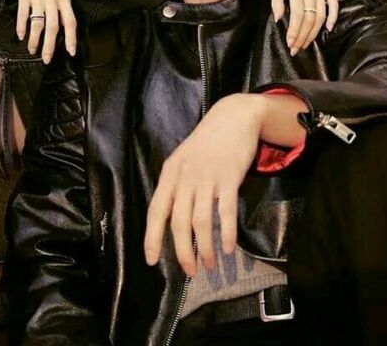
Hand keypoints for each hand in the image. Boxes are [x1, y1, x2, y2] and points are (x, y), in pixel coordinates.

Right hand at [14, 0, 76, 62]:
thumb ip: (62, 6)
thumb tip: (63, 26)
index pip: (71, 21)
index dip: (72, 38)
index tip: (71, 52)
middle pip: (53, 27)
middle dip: (50, 46)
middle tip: (47, 59)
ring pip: (37, 23)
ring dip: (34, 40)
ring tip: (32, 50)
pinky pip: (23, 14)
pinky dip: (22, 27)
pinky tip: (20, 36)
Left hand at [144, 94, 264, 275]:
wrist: (234, 116)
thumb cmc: (208, 141)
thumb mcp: (184, 159)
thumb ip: (177, 185)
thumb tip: (172, 218)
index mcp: (170, 173)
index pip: (156, 210)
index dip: (152, 237)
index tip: (151, 261)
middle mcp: (185, 177)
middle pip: (179, 222)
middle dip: (183, 251)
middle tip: (189, 271)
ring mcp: (207, 177)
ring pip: (201, 222)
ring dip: (205, 248)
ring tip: (210, 265)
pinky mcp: (229, 178)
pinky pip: (225, 212)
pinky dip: (226, 233)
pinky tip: (229, 248)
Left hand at [270, 0, 338, 54]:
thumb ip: (276, 2)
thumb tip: (278, 20)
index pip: (297, 15)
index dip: (294, 31)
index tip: (290, 44)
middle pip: (310, 18)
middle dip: (303, 36)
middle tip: (297, 48)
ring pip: (321, 15)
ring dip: (315, 32)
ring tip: (307, 43)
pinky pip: (334, 4)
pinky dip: (333, 17)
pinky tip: (328, 29)